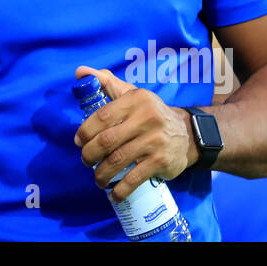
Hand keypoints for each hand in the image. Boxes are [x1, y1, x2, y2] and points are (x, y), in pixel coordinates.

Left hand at [73, 66, 197, 201]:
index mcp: (136, 99)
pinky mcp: (161, 161)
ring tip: (97, 178)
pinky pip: (135, 178)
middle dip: (90, 154)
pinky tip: (113, 193)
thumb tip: (79, 72)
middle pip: (107, 140)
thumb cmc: (150, 113)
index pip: (103, 116)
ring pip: (118, 160)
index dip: (85, 131)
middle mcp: (146, 118)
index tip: (79, 142)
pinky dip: (120, 189)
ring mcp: (154, 141)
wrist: (187, 134)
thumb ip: (106, 82)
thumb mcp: (132, 94)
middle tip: (86, 161)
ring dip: (101, 174)